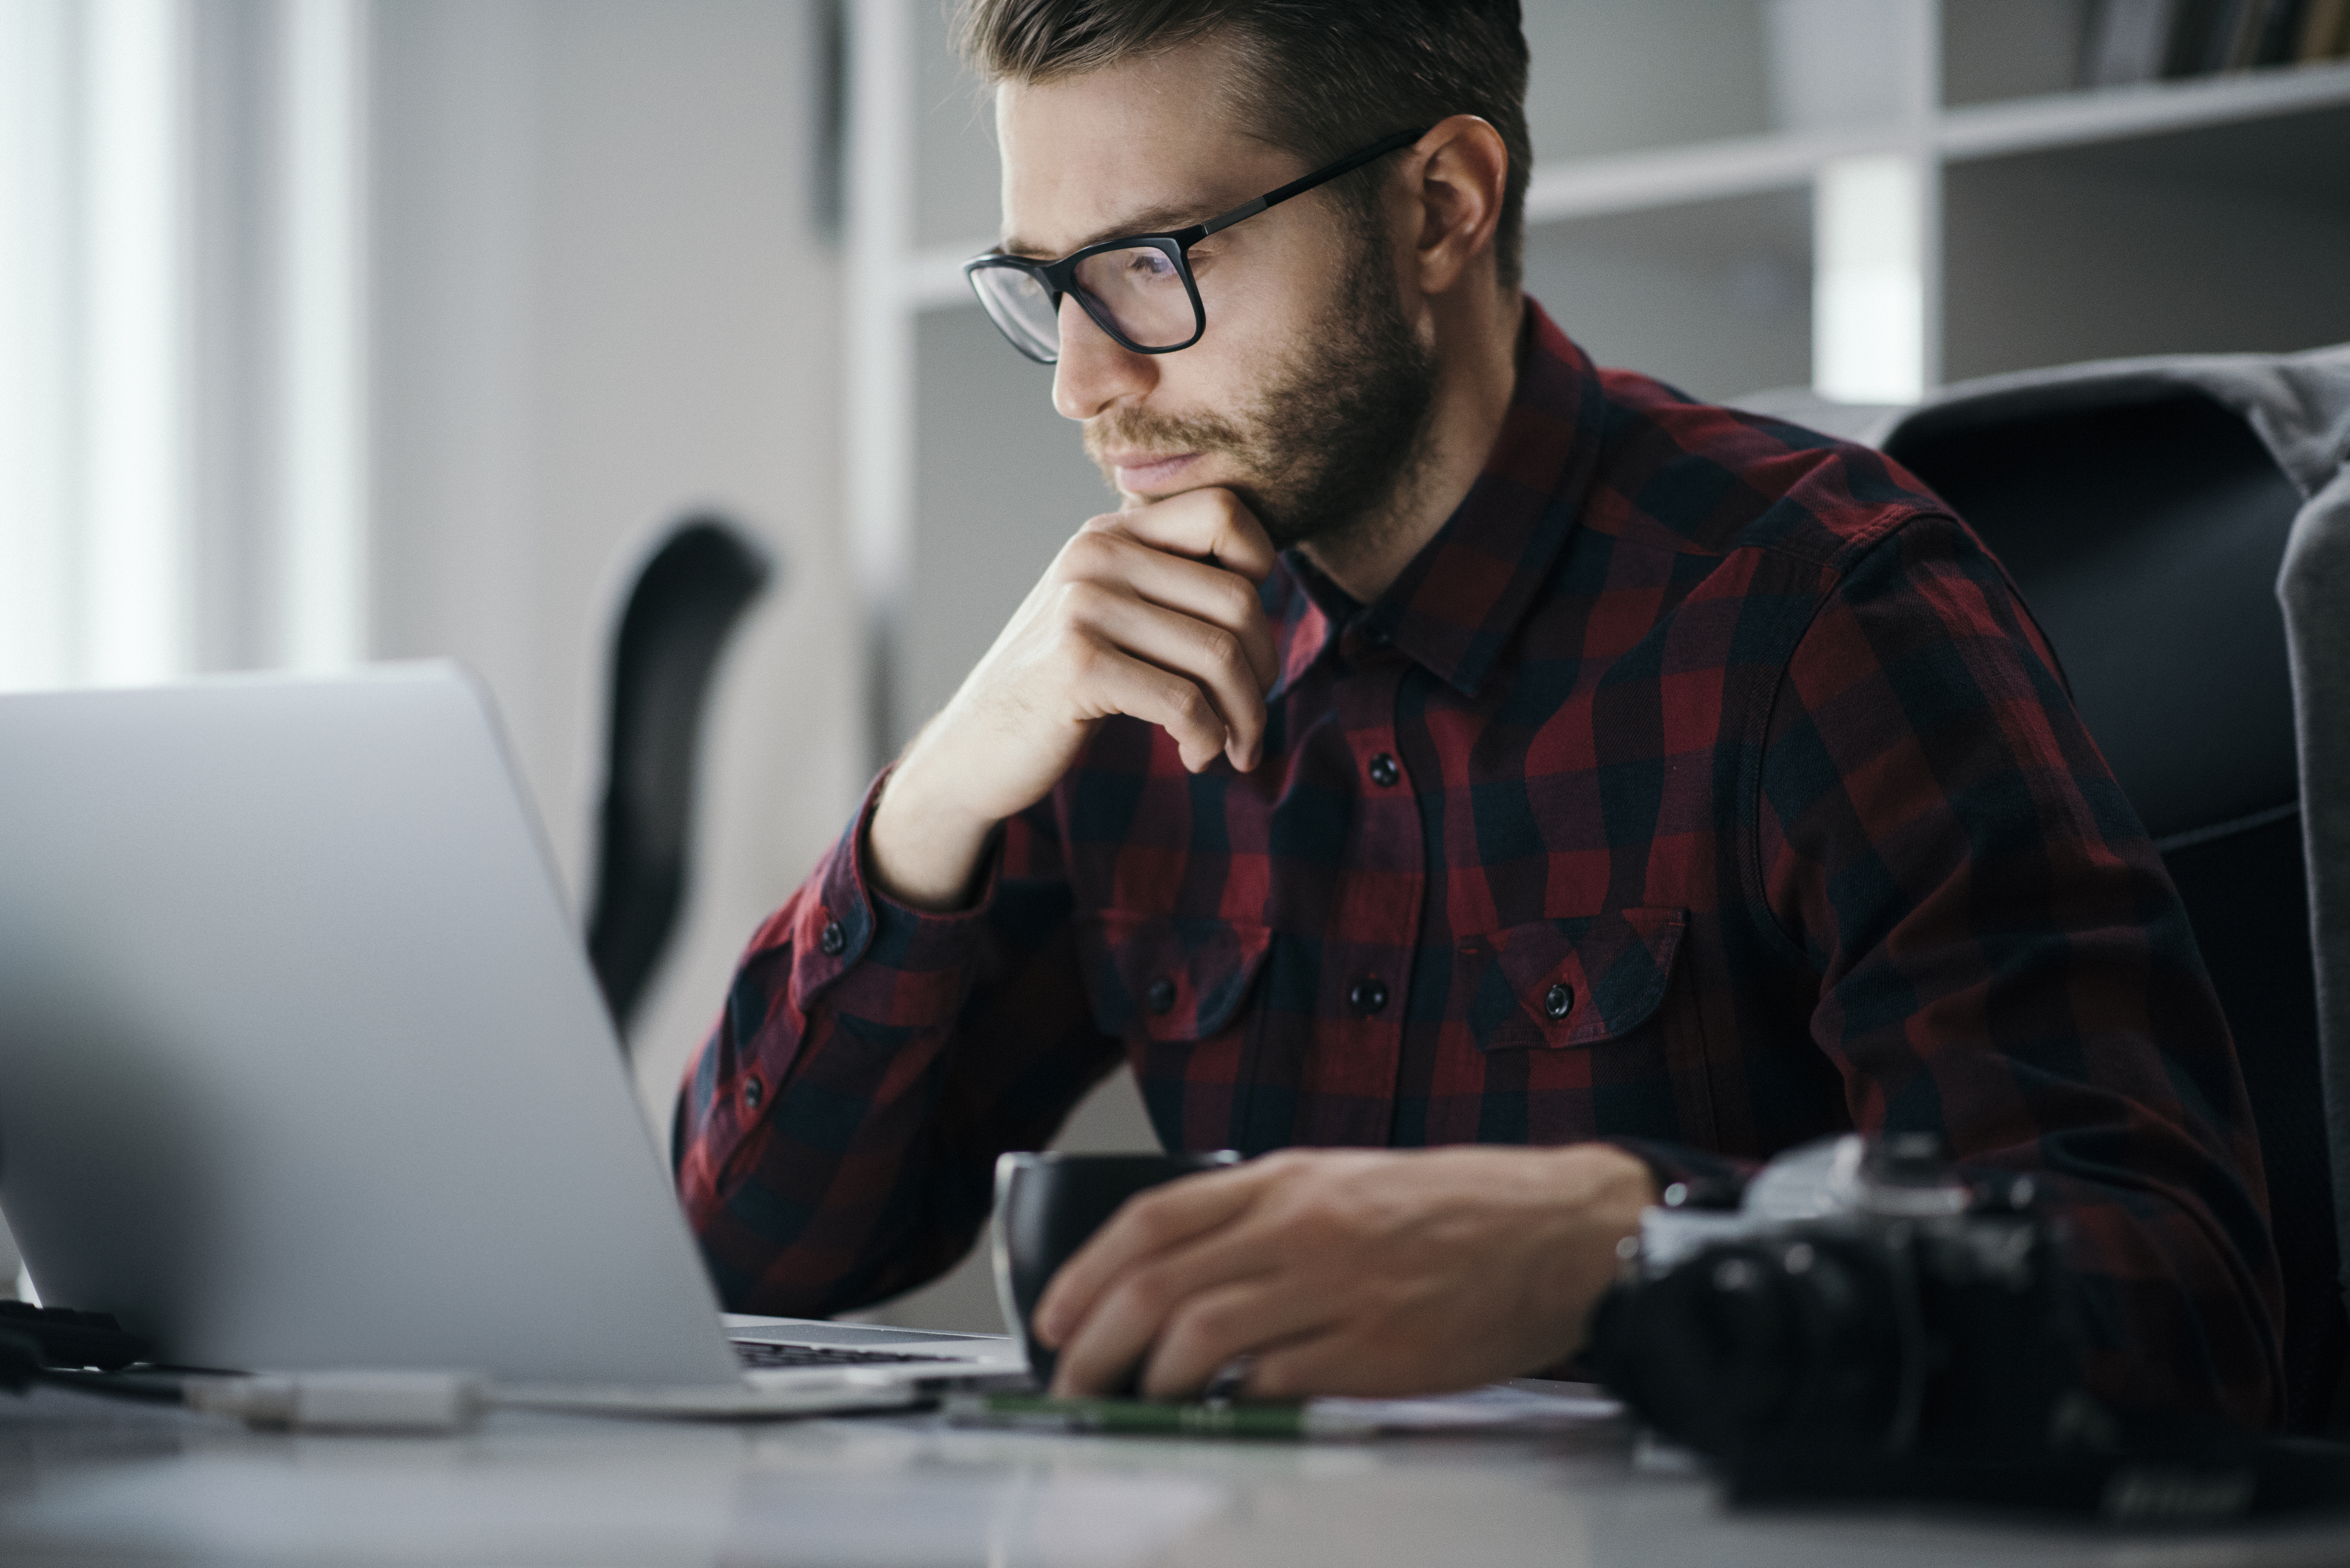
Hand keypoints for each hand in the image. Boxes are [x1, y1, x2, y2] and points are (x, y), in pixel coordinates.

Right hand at [869, 488, 1278, 909]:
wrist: (978, 747)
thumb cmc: (1065, 686)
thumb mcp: (1111, 613)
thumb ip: (1166, 582)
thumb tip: (1265, 584)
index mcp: (1109, 533)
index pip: (1225, 511)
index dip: (1261, 572)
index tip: (1247, 634)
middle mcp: (1096, 554)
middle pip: (1237, 599)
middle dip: (1261, 672)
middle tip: (1249, 719)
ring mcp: (1082, 606)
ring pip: (1218, 655)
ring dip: (1243, 717)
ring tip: (1232, 747)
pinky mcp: (1077, 665)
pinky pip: (1184, 702)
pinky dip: (1206, 739)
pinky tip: (1195, 756)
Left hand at [1031, 1144, 1657, 1399]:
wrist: (1558, 1231)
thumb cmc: (1454, 1209)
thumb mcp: (1343, 1182)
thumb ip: (1263, 1219)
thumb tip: (1182, 1272)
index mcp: (1288, 1180)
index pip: (1152, 1220)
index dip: (1087, 1271)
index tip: (1055, 1314)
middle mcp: (1301, 1228)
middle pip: (1157, 1286)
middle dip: (1094, 1342)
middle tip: (1072, 1379)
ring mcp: (1336, 1290)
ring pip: (1201, 1337)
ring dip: (1151, 1382)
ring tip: (1135, 1402)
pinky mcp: (1374, 1350)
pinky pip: (1274, 1383)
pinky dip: (1233, 1403)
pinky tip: (1222, 1412)